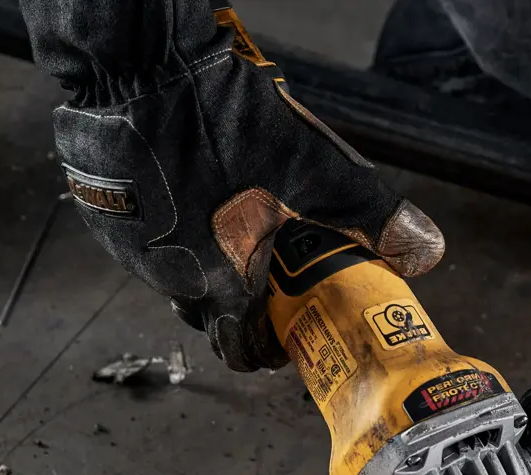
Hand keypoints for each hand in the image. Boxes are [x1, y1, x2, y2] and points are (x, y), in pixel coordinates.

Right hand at [46, 8, 442, 370]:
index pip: (240, 348)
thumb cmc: (219, 119)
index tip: (286, 336)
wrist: (135, 69)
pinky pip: (143, 241)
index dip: (268, 349)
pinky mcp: (104, 214)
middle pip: (209, 312)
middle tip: (268, 271)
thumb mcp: (310, 162)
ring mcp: (130, 248)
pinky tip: (190, 193)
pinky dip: (169, 230)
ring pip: (173, 276)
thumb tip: (425, 248)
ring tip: (231, 226)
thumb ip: (367, 212)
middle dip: (239, 302)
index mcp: (218, 281)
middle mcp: (168, 277)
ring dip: (202, 264)